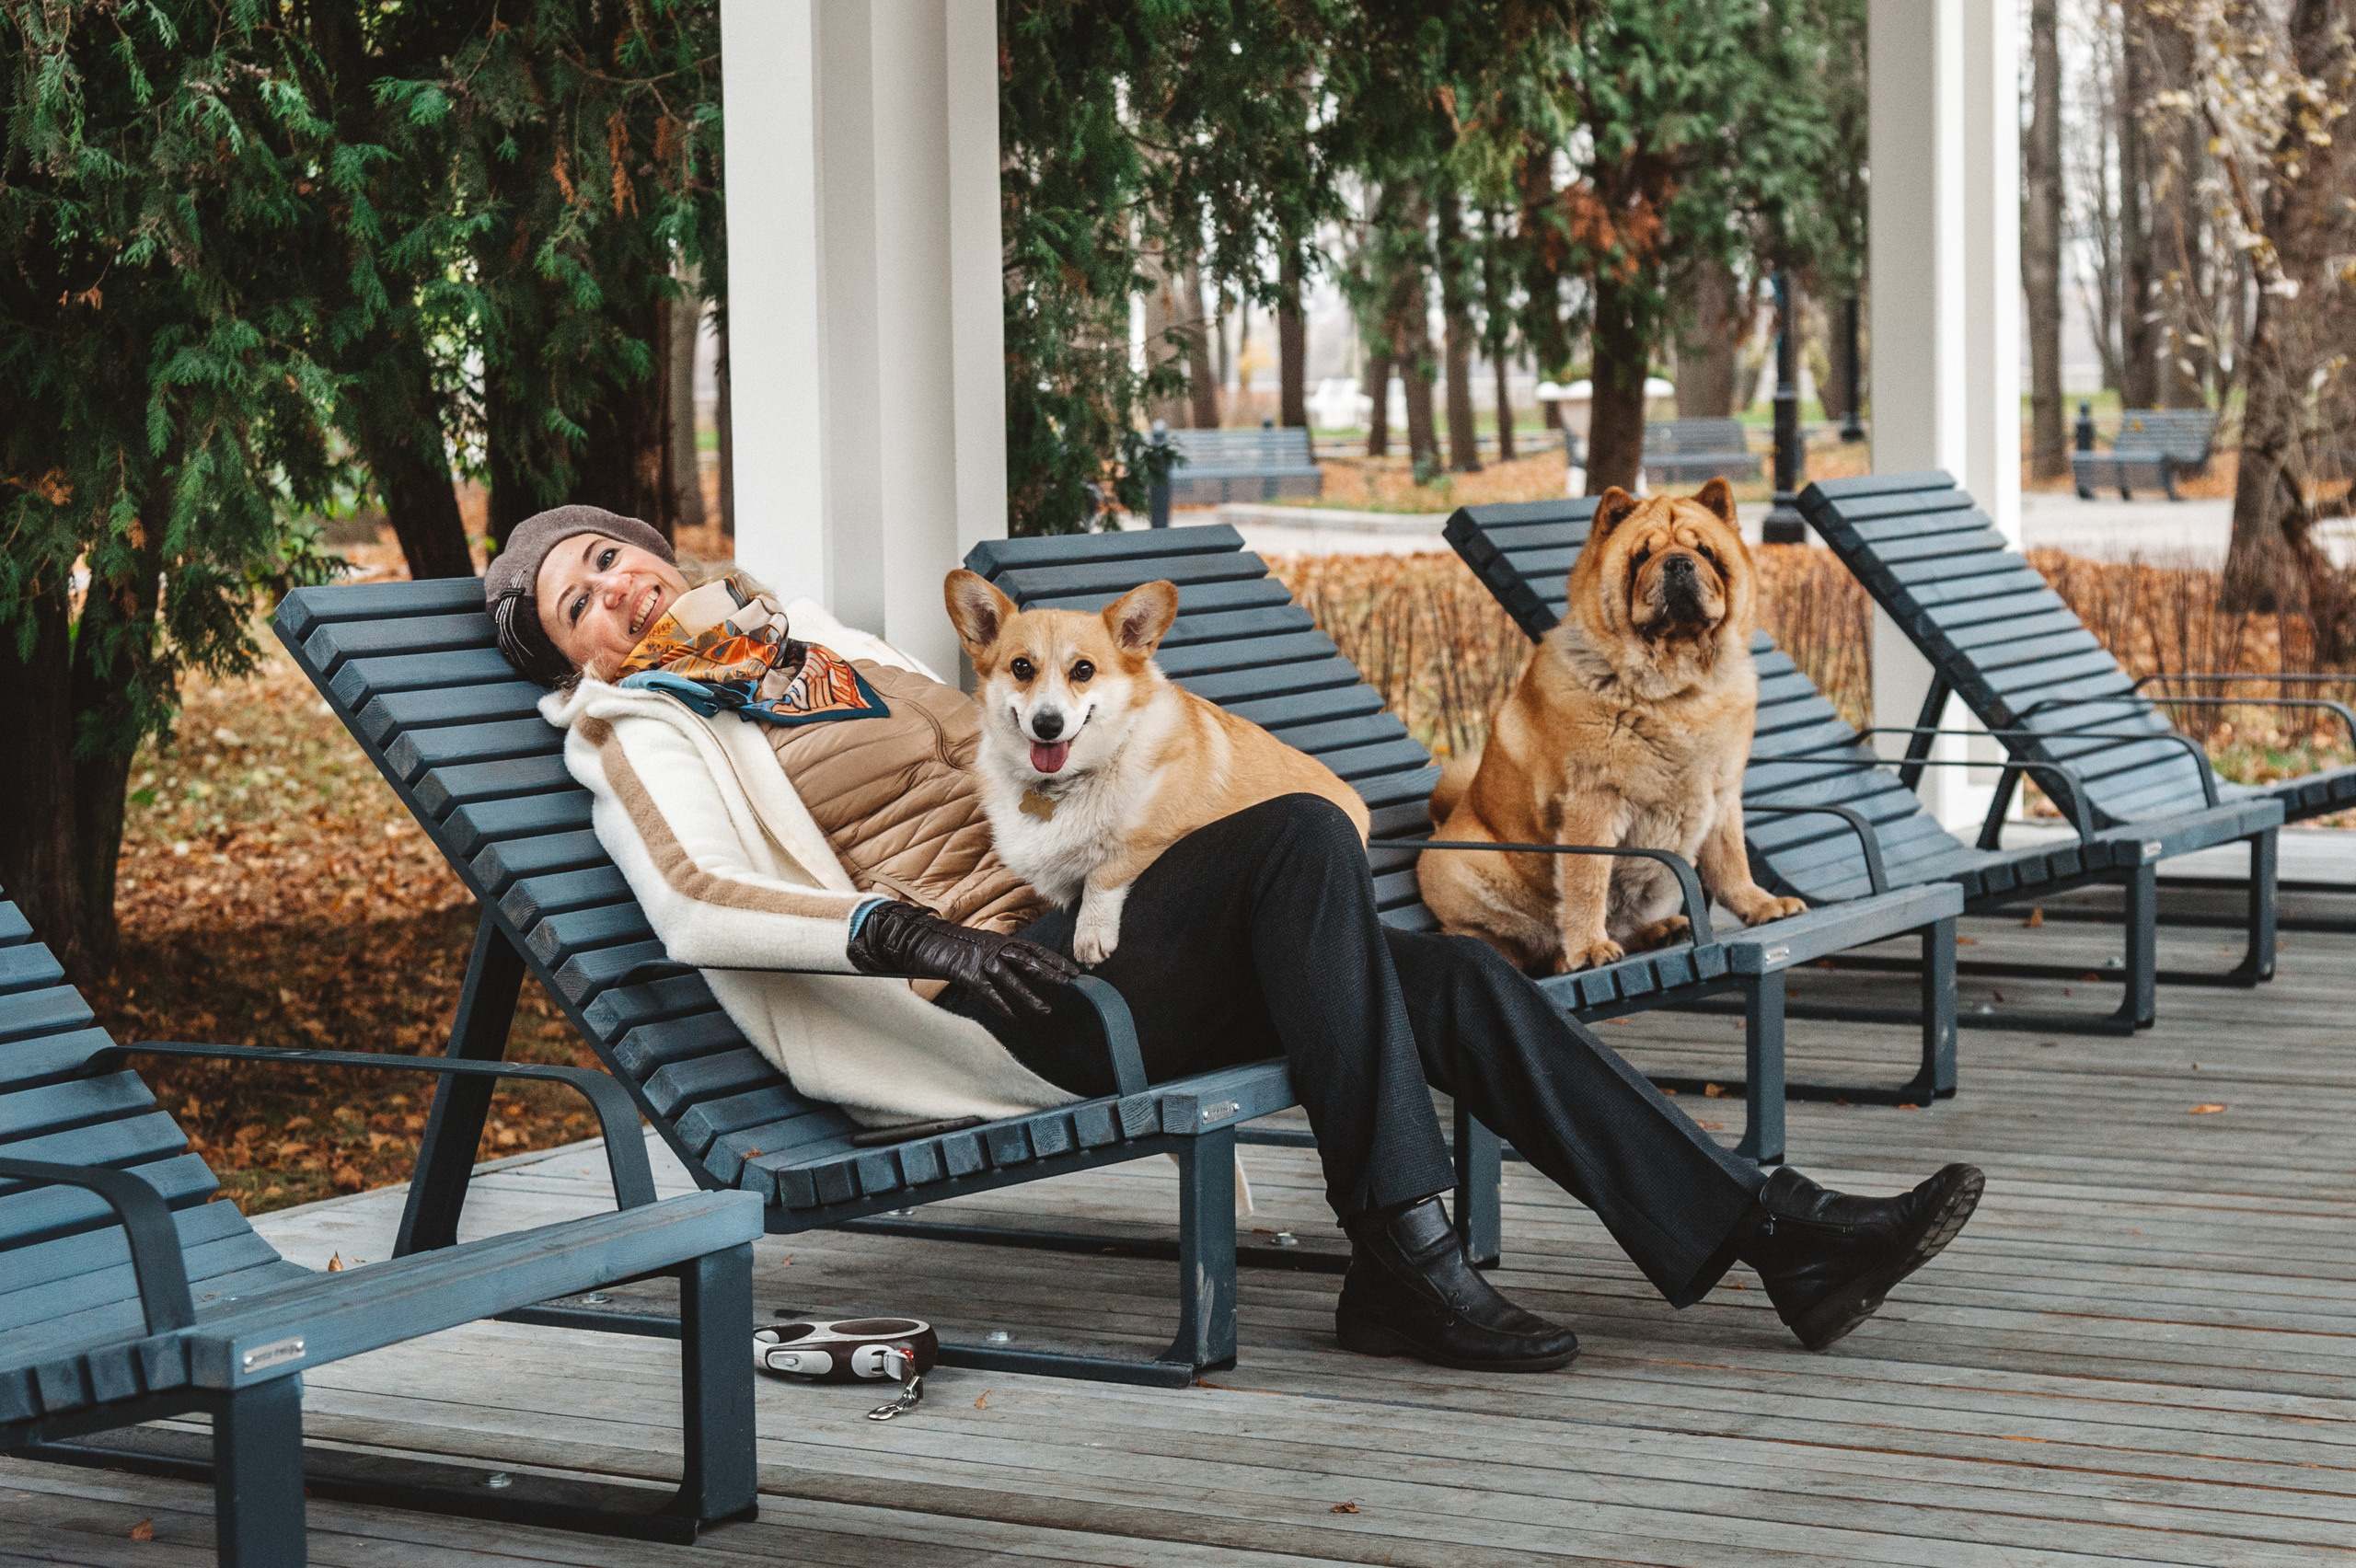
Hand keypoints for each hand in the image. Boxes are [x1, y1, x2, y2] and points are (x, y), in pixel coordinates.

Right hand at [846, 901, 1081, 1022]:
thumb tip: (1023, 971)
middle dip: (1051, 971)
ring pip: (1010, 977)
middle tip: (1071, 983)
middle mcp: (993, 946)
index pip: (1034, 949)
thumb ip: (1001, 957)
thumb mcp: (981, 947)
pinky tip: (1012, 1016)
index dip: (1055, 960)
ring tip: (1046, 1009)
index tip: (1074, 971)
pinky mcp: (964, 971)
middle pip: (1028, 959)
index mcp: (999, 940)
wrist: (920, 939)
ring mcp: (979, 958)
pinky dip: (1000, 1003)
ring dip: (1029, 994)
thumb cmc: (951, 946)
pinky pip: (986, 990)